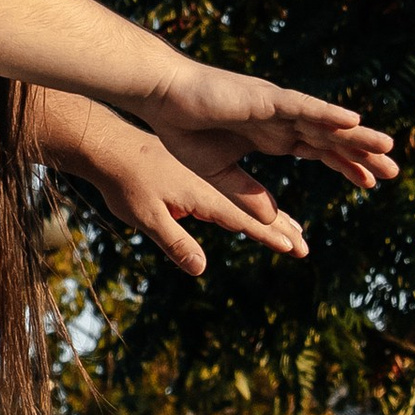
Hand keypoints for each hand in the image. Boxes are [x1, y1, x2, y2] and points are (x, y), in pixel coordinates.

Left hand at [70, 123, 310, 278]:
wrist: (108, 145)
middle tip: (305, 247)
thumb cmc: (124, 182)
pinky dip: (248, 205)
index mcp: (203, 194)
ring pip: (244, 202)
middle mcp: (208, 185)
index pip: (244, 219)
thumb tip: (201, 269)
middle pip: (252, 211)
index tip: (295, 248)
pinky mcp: (192, 178)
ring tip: (293, 229)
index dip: (270, 235)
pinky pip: (230, 194)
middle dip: (280, 229)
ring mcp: (202, 180)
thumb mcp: (145, 216)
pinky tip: (252, 214)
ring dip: (270, 217)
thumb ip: (174, 241)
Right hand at [148, 67, 397, 190]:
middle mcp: (281, 119)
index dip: (344, 166)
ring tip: (388, 147)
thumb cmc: (183, 127)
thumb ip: (246, 193)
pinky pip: (303, 107)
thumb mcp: (218, 172)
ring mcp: (275, 106)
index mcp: (272, 135)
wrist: (161, 97)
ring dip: (356, 136)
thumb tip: (271, 220)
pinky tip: (353, 121)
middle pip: (330, 139)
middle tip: (393, 172)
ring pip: (325, 123)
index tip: (370, 183)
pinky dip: (328, 114)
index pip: (318, 151)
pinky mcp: (264, 99)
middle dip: (361, 155)